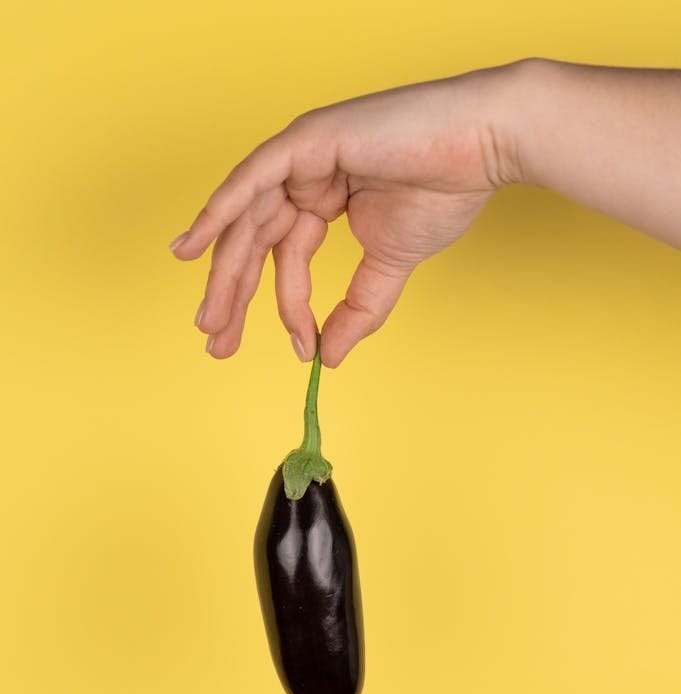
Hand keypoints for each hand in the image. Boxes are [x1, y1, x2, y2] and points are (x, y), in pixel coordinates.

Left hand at [169, 64, 518, 365]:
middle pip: (254, 242)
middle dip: (233, 294)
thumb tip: (329, 358)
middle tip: (215, 340)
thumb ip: (357, 311)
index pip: (289, 260)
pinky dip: (220, 211)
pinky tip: (192, 246)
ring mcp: (302, 155)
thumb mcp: (390, 267)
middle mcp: (304, 178)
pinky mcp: (307, 139)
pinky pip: (251, 179)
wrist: (482, 147)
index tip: (300, 349)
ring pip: (247, 220)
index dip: (289, 308)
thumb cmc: (445, 190)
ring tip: (209, 319)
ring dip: (224, 270)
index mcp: (322, 201)